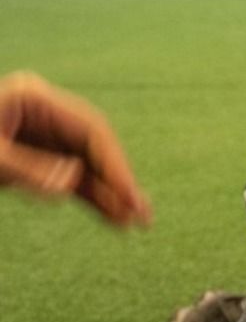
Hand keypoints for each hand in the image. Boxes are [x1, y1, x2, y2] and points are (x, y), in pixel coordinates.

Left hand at [0, 72, 151, 225]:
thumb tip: (71, 180)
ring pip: (86, 165)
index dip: (115, 165)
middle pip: (94, 147)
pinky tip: (113, 218)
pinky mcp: (35, 159)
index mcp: (32, 98)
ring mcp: (40, 136)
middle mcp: (43, 114)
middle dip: (118, 181)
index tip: (131, 197)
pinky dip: (90, 198)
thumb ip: (26, 168)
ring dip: (109, 194)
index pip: (89, 131)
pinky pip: (71, 178)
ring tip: (134, 223)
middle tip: (142, 215)